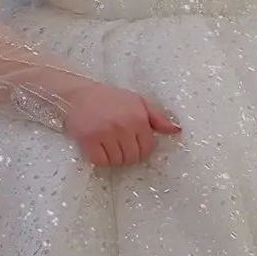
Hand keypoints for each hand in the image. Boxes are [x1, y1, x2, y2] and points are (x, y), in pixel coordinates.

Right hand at [63, 83, 180, 166]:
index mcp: (138, 117)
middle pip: (133, 157)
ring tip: (109, 144)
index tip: (133, 143)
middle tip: (120, 144)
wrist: (79, 94)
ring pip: (118, 161)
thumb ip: (158, 118)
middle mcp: (123, 126)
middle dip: (128, 155)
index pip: (148, 148)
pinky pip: (101, 161)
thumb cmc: (111, 98)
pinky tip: (99, 148)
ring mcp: (105, 134)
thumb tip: (176, 131)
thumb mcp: (138, 102)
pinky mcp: (88, 140)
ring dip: (114, 158)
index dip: (142, 149)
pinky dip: (101, 159)